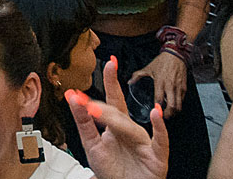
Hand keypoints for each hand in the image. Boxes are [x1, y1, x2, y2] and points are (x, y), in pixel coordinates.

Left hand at [68, 57, 167, 178]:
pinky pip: (160, 140)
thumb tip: (72, 97)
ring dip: (117, 121)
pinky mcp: (157, 156)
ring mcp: (145, 143)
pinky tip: (156, 115)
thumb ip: (83, 121)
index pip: (114, 100)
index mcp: (116, 126)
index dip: (111, 82)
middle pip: (119, 114)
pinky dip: (159, 128)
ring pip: (131, 128)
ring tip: (98, 112)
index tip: (109, 63)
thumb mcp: (92, 144)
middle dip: (108, 101)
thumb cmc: (112, 170)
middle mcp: (131, 131)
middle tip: (92, 94)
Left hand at [130, 50, 187, 113]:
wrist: (176, 54)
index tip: (154, 112)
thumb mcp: (148, 68)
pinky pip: (182, 100)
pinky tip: (173, 106)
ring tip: (168, 114)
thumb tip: (129, 81)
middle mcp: (170, 86)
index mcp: (160, 82)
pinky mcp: (184, 87)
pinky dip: (178, 105)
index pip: (159, 99)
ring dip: (174, 112)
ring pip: (179, 105)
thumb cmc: (162, 61)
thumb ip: (137, 75)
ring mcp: (178, 88)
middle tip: (163, 117)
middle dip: (168, 114)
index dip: (157, 108)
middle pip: (172, 106)